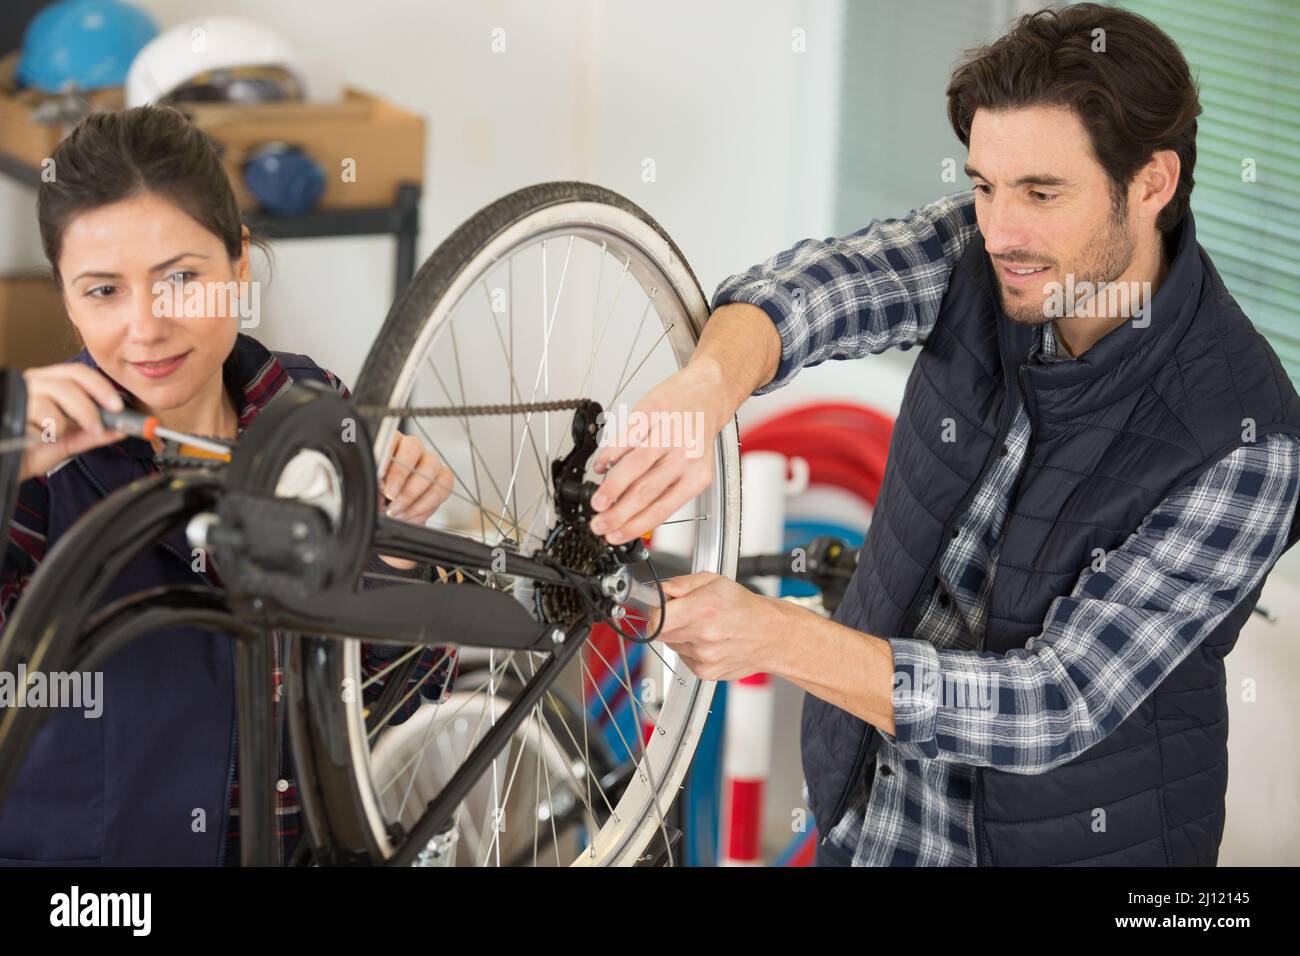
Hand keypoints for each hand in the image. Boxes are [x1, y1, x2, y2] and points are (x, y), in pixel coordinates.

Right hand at [18, 364, 128, 481]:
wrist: (3, 466)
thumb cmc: (29, 451)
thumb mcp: (66, 442)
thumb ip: (92, 434)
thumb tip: (122, 430)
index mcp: (48, 384)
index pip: (77, 373)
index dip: (100, 387)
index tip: (117, 407)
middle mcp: (32, 383)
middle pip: (68, 382)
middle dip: (89, 407)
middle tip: (97, 427)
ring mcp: (18, 394)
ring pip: (52, 399)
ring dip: (63, 424)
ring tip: (54, 436)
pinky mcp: (9, 408)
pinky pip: (35, 418)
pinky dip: (43, 433)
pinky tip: (35, 438)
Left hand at [377, 431, 453, 568]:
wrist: (391, 513)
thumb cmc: (378, 496)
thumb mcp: (369, 487)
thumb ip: (371, 483)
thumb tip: (376, 486)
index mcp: (391, 443)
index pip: (391, 437)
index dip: (386, 456)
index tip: (379, 476)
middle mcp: (412, 449)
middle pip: (413, 448)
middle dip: (400, 474)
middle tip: (389, 495)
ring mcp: (430, 462)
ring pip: (429, 468)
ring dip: (412, 494)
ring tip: (396, 511)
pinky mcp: (444, 480)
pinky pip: (441, 489)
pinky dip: (424, 506)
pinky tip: (409, 514)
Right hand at [588, 360, 730, 544]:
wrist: (708, 390)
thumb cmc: (697, 431)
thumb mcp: (694, 466)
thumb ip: (667, 489)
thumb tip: (632, 514)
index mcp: (697, 476)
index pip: (662, 509)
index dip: (634, 526)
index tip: (615, 535)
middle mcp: (685, 456)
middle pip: (646, 492)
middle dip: (618, 513)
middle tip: (599, 524)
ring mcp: (668, 433)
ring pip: (635, 467)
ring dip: (611, 488)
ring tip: (597, 502)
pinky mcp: (652, 413)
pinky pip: (626, 439)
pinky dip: (610, 455)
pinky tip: (601, 466)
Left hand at [645, 572, 783, 680]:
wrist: (770, 635)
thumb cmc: (745, 608)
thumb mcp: (714, 581)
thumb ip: (682, 584)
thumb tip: (659, 590)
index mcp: (703, 609)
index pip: (656, 618)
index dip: (654, 611)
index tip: (658, 607)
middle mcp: (703, 635)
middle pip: (660, 632)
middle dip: (668, 621)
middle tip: (687, 613)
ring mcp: (704, 657)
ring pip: (672, 645)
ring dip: (680, 636)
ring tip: (703, 627)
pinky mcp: (705, 672)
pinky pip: (683, 658)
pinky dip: (690, 650)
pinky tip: (709, 642)